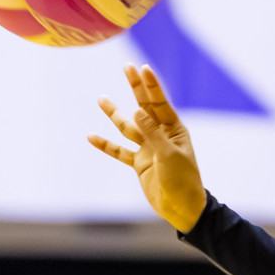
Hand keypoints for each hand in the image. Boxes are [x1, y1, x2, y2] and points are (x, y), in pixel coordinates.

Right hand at [88, 64, 207, 232]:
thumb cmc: (182, 180)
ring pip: (128, 127)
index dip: (151, 86)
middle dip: (136, 88)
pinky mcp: (139, 163)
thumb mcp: (169, 154)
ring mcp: (149, 149)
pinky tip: (91, 137)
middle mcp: (161, 136)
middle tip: (126, 67)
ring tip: (101, 98)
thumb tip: (137, 110)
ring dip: (115, 114)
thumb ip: (152, 133)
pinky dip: (106, 145)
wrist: (182, 208)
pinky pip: (119, 152)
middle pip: (144, 108)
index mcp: (174, 131)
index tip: (142, 68)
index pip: (160, 104)